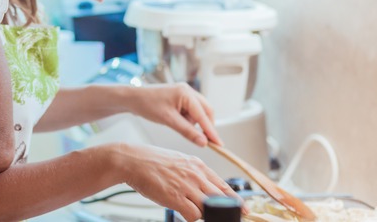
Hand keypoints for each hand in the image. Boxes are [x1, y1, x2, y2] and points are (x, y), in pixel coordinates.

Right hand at [116, 144, 240, 221]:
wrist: (132, 160)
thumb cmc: (151, 161)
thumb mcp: (179, 161)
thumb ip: (194, 173)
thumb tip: (205, 187)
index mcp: (198, 165)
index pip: (224, 185)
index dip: (236, 200)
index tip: (244, 209)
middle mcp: (195, 174)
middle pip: (221, 198)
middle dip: (228, 211)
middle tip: (229, 218)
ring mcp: (186, 186)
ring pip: (209, 208)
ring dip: (205, 214)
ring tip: (195, 210)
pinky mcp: (176, 197)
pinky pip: (193, 215)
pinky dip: (192, 218)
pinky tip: (185, 213)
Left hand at [127, 82, 221, 147]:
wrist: (132, 98)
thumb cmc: (147, 105)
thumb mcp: (168, 120)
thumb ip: (187, 131)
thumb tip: (203, 142)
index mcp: (186, 93)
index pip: (204, 115)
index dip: (211, 131)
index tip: (219, 144)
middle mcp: (188, 91)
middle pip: (206, 112)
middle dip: (204, 126)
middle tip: (203, 141)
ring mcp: (184, 94)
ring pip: (198, 113)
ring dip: (193, 123)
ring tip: (175, 124)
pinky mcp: (180, 99)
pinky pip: (190, 112)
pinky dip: (187, 120)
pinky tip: (174, 121)